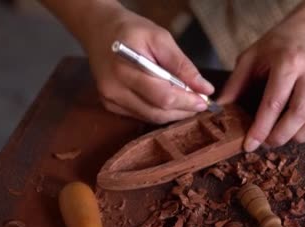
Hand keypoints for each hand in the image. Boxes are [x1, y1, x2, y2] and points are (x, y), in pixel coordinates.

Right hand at [80, 5, 213, 123]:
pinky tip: (169, 102)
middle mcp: (114, 88)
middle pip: (157, 112)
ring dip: (174, 114)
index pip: (163, 96)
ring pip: (151, 117)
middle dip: (183, 110)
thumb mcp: (161, 38)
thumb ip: (182, 65)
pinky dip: (159, 111)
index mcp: (126, 68)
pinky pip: (141, 115)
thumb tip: (205, 88)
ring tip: (188, 102)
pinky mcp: (110, 105)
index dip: (187, 102)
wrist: (99, 29)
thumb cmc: (132, 31)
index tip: (205, 100)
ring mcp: (110, 99)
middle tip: (201, 103)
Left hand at [218, 28, 304, 151]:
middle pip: (299, 114)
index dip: (260, 128)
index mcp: (288, 62)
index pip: (273, 102)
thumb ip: (235, 85)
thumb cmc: (273, 50)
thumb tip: (218, 111)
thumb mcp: (249, 59)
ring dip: (300, 136)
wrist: (303, 36)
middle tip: (266, 142)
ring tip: (283, 136)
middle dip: (280, 136)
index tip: (249, 145)